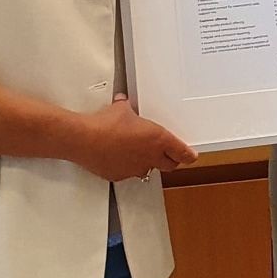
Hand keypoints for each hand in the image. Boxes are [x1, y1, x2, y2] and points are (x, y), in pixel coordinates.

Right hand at [70, 95, 193, 181]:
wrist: (85, 139)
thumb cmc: (106, 124)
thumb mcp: (122, 109)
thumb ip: (127, 107)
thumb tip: (123, 102)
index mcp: (157, 140)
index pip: (181, 152)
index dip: (188, 154)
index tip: (192, 155)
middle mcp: (150, 157)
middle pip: (169, 165)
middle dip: (170, 160)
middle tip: (168, 154)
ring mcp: (135, 168)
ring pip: (148, 169)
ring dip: (147, 162)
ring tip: (138, 152)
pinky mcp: (119, 175)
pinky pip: (129, 172)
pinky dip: (127, 166)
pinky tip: (118, 157)